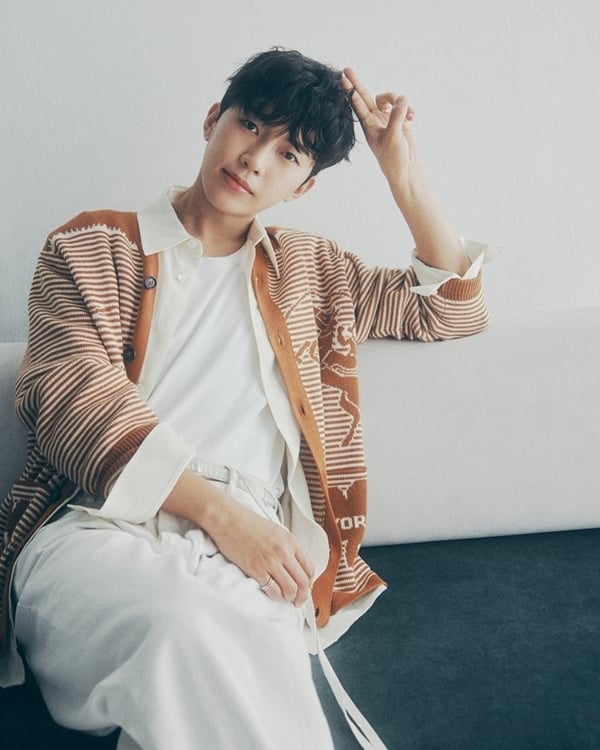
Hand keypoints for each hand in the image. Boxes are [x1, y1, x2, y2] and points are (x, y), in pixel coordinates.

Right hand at [163, 470, 313, 607]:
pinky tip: (274, 594)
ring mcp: (271, 562)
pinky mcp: (257, 570)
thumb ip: (286, 546)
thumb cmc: (247, 523)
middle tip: (298, 599)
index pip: (309, 567)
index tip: (305, 586)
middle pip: (303, 581)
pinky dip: (276, 597)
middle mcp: (284, 552)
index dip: (309, 581)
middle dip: (302, 594)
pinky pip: (273, 591)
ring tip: (286, 598)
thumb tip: (293, 564)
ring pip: (290, 589)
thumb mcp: (275, 530)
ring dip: (290, 597)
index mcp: (290, 541)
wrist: (228, 520)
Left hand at [342, 67, 419, 196]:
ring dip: (399, 101)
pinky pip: (404, 106)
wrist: (407, 170)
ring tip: (409, 114)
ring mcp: (388, 119)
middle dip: (358, 83)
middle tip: (347, 69)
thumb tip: (401, 98)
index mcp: (368, 125)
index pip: (357, 105)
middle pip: (365, 96)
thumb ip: (396, 116)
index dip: (350, 91)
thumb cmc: (394, 159)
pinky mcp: (400, 120)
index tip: (342, 79)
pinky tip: (413, 118)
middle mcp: (375, 120)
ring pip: (390, 99)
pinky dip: (409, 109)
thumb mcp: (393, 137)